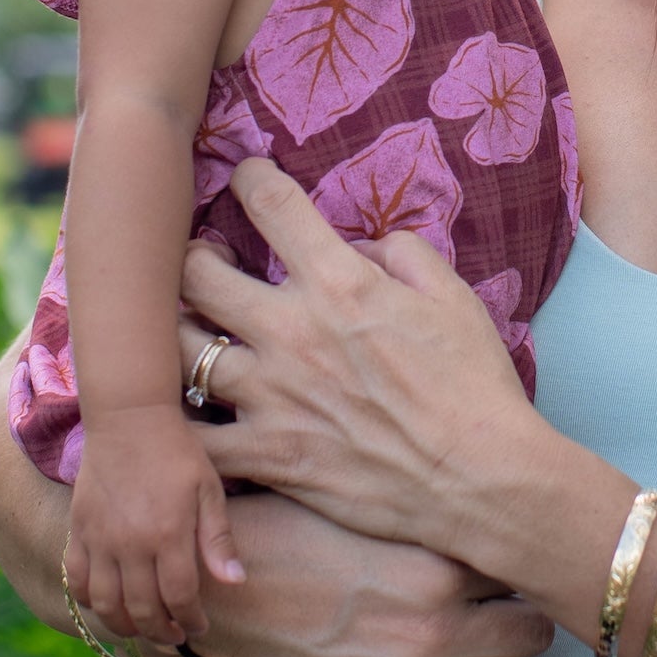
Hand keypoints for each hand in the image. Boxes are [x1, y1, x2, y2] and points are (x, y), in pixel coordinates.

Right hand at [65, 404, 244, 643]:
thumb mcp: (209, 490)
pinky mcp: (78, 530)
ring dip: (124, 625)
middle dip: (161, 631)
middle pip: (142, 609)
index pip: (180, 597)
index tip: (200, 628)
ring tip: (142, 628)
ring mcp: (99, 539)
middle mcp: (131, 543)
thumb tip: (235, 582)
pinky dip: (88, 600)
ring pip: (105, 603)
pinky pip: (76, 579)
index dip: (191, 620)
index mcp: (168, 534)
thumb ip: (218, 539)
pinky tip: (106, 604)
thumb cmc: (178, 452)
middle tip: (174, 636)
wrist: (129, 419)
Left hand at [176, 160, 546, 555]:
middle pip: (196, 274)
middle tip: (202, 261)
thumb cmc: (475, 386)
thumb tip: (364, 247)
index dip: (252, 180)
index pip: (273, 206)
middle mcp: (292, 331)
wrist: (481, 478)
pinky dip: (179, 430)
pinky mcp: (268, 456)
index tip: (248, 178)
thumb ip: (403, 254)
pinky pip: (195, 441)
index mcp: (340, 284)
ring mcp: (271, 396)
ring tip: (187, 332)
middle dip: (190, 257)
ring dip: (175, 334)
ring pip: (179, 351)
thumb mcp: (455, 297)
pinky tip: (179, 419)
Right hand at [199, 493, 551, 656]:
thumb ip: (426, 514)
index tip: (522, 578)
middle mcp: (435, 626)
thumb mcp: (368, 507)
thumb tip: (473, 493)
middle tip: (516, 638)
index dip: (526, 575)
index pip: (523, 571)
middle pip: (532, 636)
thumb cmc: (289, 534)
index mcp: (437, 565)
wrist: (223, 591)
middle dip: (531, 636)